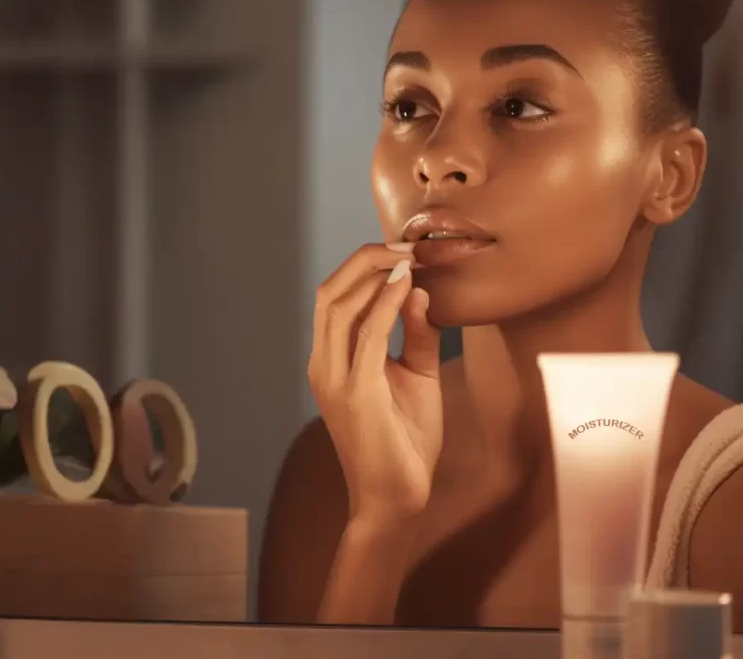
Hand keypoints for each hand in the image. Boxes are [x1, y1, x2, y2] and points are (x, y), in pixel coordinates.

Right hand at [307, 243, 443, 523]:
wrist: (396, 498)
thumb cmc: (404, 442)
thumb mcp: (417, 377)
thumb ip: (417, 335)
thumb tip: (418, 291)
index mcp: (330, 361)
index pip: (334, 297)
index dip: (364, 266)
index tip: (403, 251)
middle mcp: (323, 365)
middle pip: (329, 291)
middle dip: (365, 260)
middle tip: (404, 244)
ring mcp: (334, 378)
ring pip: (338, 305)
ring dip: (373, 274)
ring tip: (406, 257)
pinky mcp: (356, 393)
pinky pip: (366, 334)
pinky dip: (385, 303)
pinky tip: (406, 286)